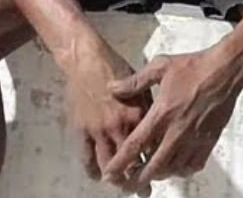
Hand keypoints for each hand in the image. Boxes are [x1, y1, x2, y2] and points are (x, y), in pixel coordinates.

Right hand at [62, 35, 151, 195]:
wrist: (87, 58)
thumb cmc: (115, 65)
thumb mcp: (140, 81)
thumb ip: (148, 105)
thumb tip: (158, 124)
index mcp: (137, 114)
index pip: (149, 147)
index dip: (155, 162)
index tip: (160, 172)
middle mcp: (119, 126)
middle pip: (131, 162)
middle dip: (138, 180)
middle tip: (143, 190)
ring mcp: (99, 131)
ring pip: (109, 165)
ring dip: (117, 180)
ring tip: (123, 186)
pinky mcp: (82, 130)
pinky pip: (87, 158)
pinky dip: (93, 171)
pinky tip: (99, 175)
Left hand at [104, 49, 239, 186]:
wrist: (225, 71)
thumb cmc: (193, 66)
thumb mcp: (160, 67)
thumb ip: (134, 82)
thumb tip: (112, 88)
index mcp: (162, 114)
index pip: (135, 146)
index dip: (120, 163)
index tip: (109, 175)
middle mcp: (176, 132)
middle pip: (153, 168)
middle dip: (136, 180)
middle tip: (125, 185)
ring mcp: (194, 140)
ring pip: (172, 170)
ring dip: (157, 175)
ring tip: (147, 174)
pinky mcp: (208, 143)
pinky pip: (191, 167)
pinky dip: (180, 171)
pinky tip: (174, 166)